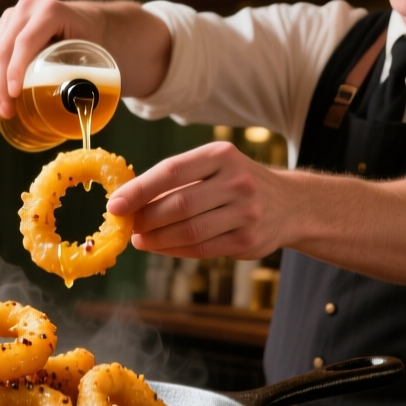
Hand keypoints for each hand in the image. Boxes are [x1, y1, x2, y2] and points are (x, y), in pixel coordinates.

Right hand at [0, 0, 106, 119]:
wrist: (84, 19)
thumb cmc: (90, 37)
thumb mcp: (91, 50)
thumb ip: (81, 71)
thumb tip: (76, 107)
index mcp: (49, 11)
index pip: (25, 43)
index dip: (15, 70)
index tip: (14, 95)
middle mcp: (26, 9)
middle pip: (3, 50)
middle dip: (0, 85)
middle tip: (5, 112)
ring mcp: (11, 16)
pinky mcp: (2, 27)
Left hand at [105, 141, 288, 259]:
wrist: (291, 204)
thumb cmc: (237, 183)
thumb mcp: (215, 167)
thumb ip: (178, 179)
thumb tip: (129, 199)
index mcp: (221, 155)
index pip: (172, 171)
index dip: (139, 190)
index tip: (115, 205)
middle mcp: (237, 181)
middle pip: (178, 204)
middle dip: (146, 218)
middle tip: (128, 225)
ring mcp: (246, 212)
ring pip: (189, 230)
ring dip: (157, 239)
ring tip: (140, 239)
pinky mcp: (248, 240)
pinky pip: (202, 248)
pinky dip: (175, 250)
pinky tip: (161, 247)